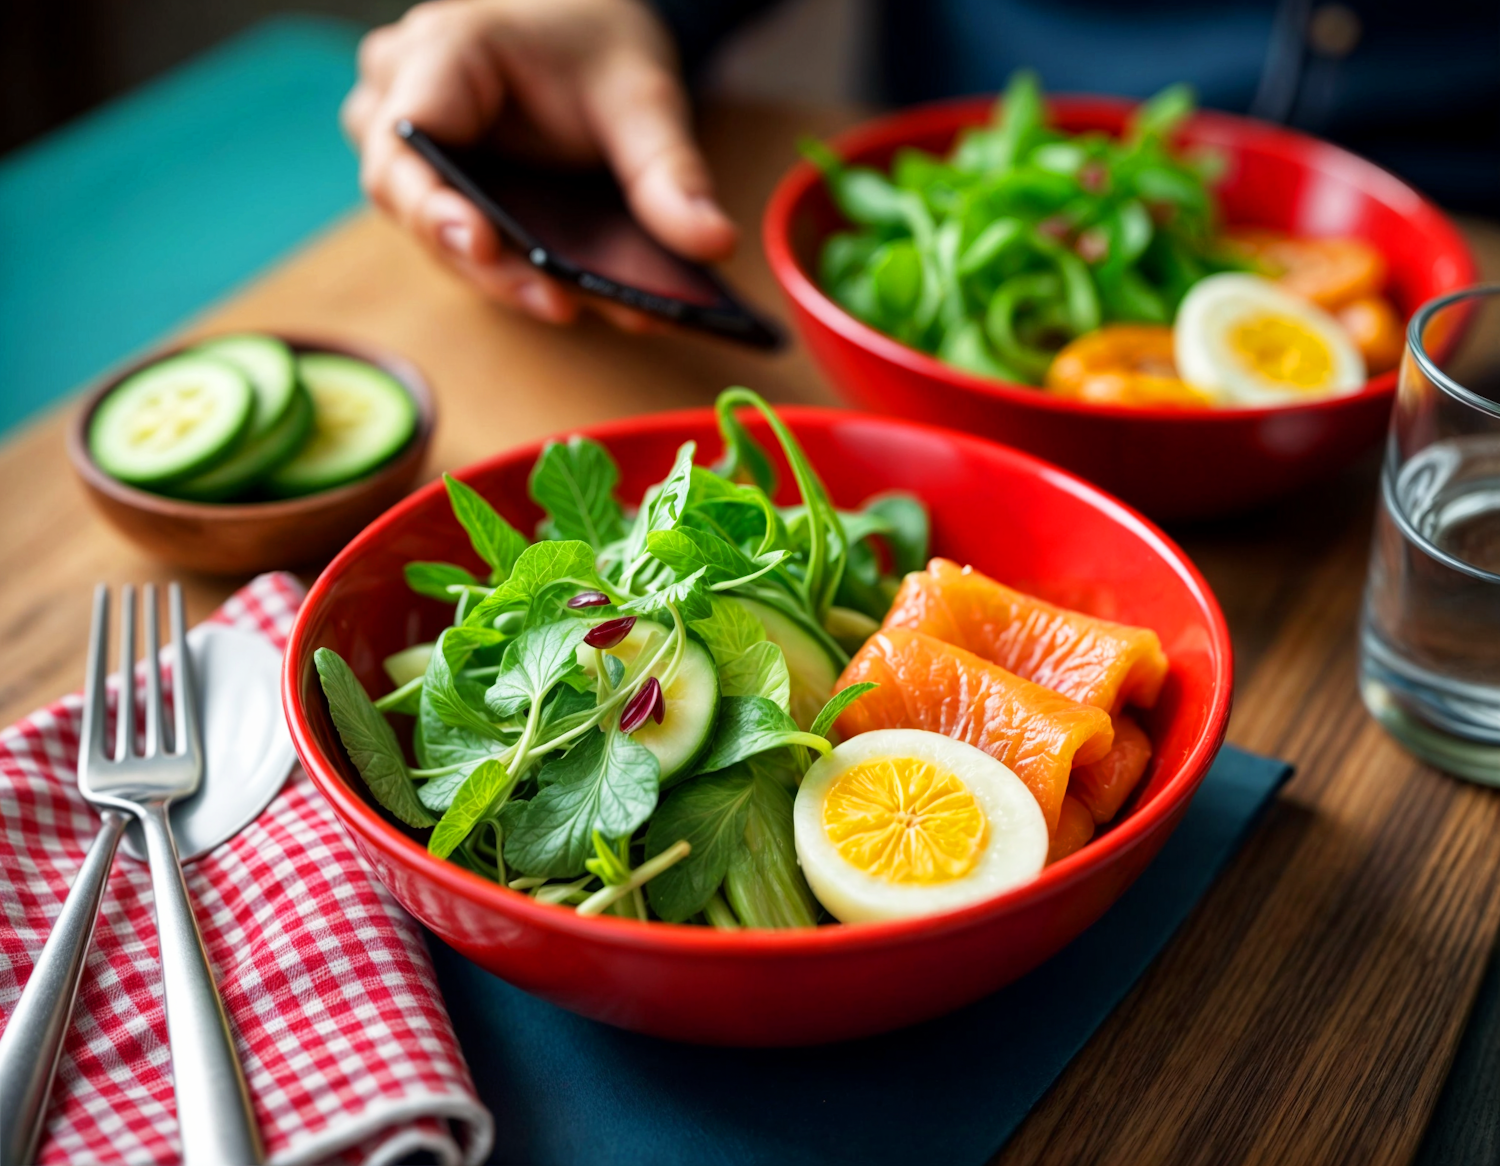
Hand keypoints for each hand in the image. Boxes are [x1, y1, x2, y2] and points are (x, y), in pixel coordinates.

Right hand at [342, 0, 736, 327]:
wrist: (597, 35)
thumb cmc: (603, 45)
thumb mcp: (644, 99)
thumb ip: (670, 170)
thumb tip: (713, 244)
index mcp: (445, 51)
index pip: (408, 139)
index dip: (433, 203)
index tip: (482, 243)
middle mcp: (406, 98)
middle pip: (412, 201)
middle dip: (486, 261)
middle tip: (558, 302)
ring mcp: (415, 148)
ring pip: (432, 231)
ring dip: (500, 277)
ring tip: (577, 306)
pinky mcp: (438, 189)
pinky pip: (460, 241)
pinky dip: (512, 271)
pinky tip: (576, 298)